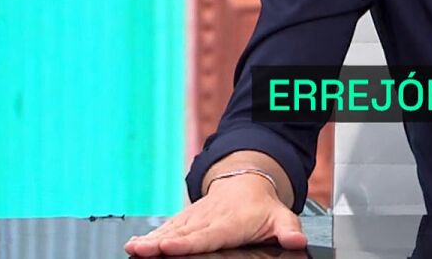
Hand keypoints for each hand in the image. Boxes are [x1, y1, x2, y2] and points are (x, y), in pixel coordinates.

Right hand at [124, 175, 307, 255]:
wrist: (247, 181)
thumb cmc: (262, 206)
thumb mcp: (281, 216)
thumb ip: (288, 229)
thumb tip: (297, 239)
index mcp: (231, 221)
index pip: (208, 234)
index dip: (189, 241)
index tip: (171, 246)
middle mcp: (209, 218)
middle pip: (183, 234)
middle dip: (161, 242)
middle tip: (142, 250)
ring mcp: (195, 218)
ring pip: (171, 230)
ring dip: (150, 239)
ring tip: (133, 247)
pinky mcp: (186, 219)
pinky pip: (167, 228)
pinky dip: (151, 235)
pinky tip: (135, 244)